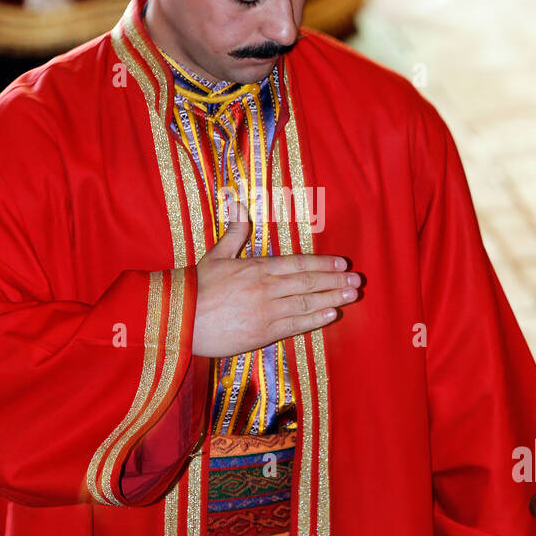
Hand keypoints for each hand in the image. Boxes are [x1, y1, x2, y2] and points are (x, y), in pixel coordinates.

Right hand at [191, 196, 361, 357]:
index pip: (297, 263)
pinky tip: (332, 315)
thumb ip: (234, 231)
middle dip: (334, 281)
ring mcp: (266, 311)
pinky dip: (315, 319)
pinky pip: (295, 325)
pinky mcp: (262, 333)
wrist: (179, 319)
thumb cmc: (196, 287)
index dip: (322, 263)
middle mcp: (266, 287)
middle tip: (356, 281)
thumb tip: (238, 202)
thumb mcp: (215, 255)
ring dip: (332, 298)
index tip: (341, 264)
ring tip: (352, 296)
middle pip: (308, 282)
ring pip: (306, 303)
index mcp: (256, 267)